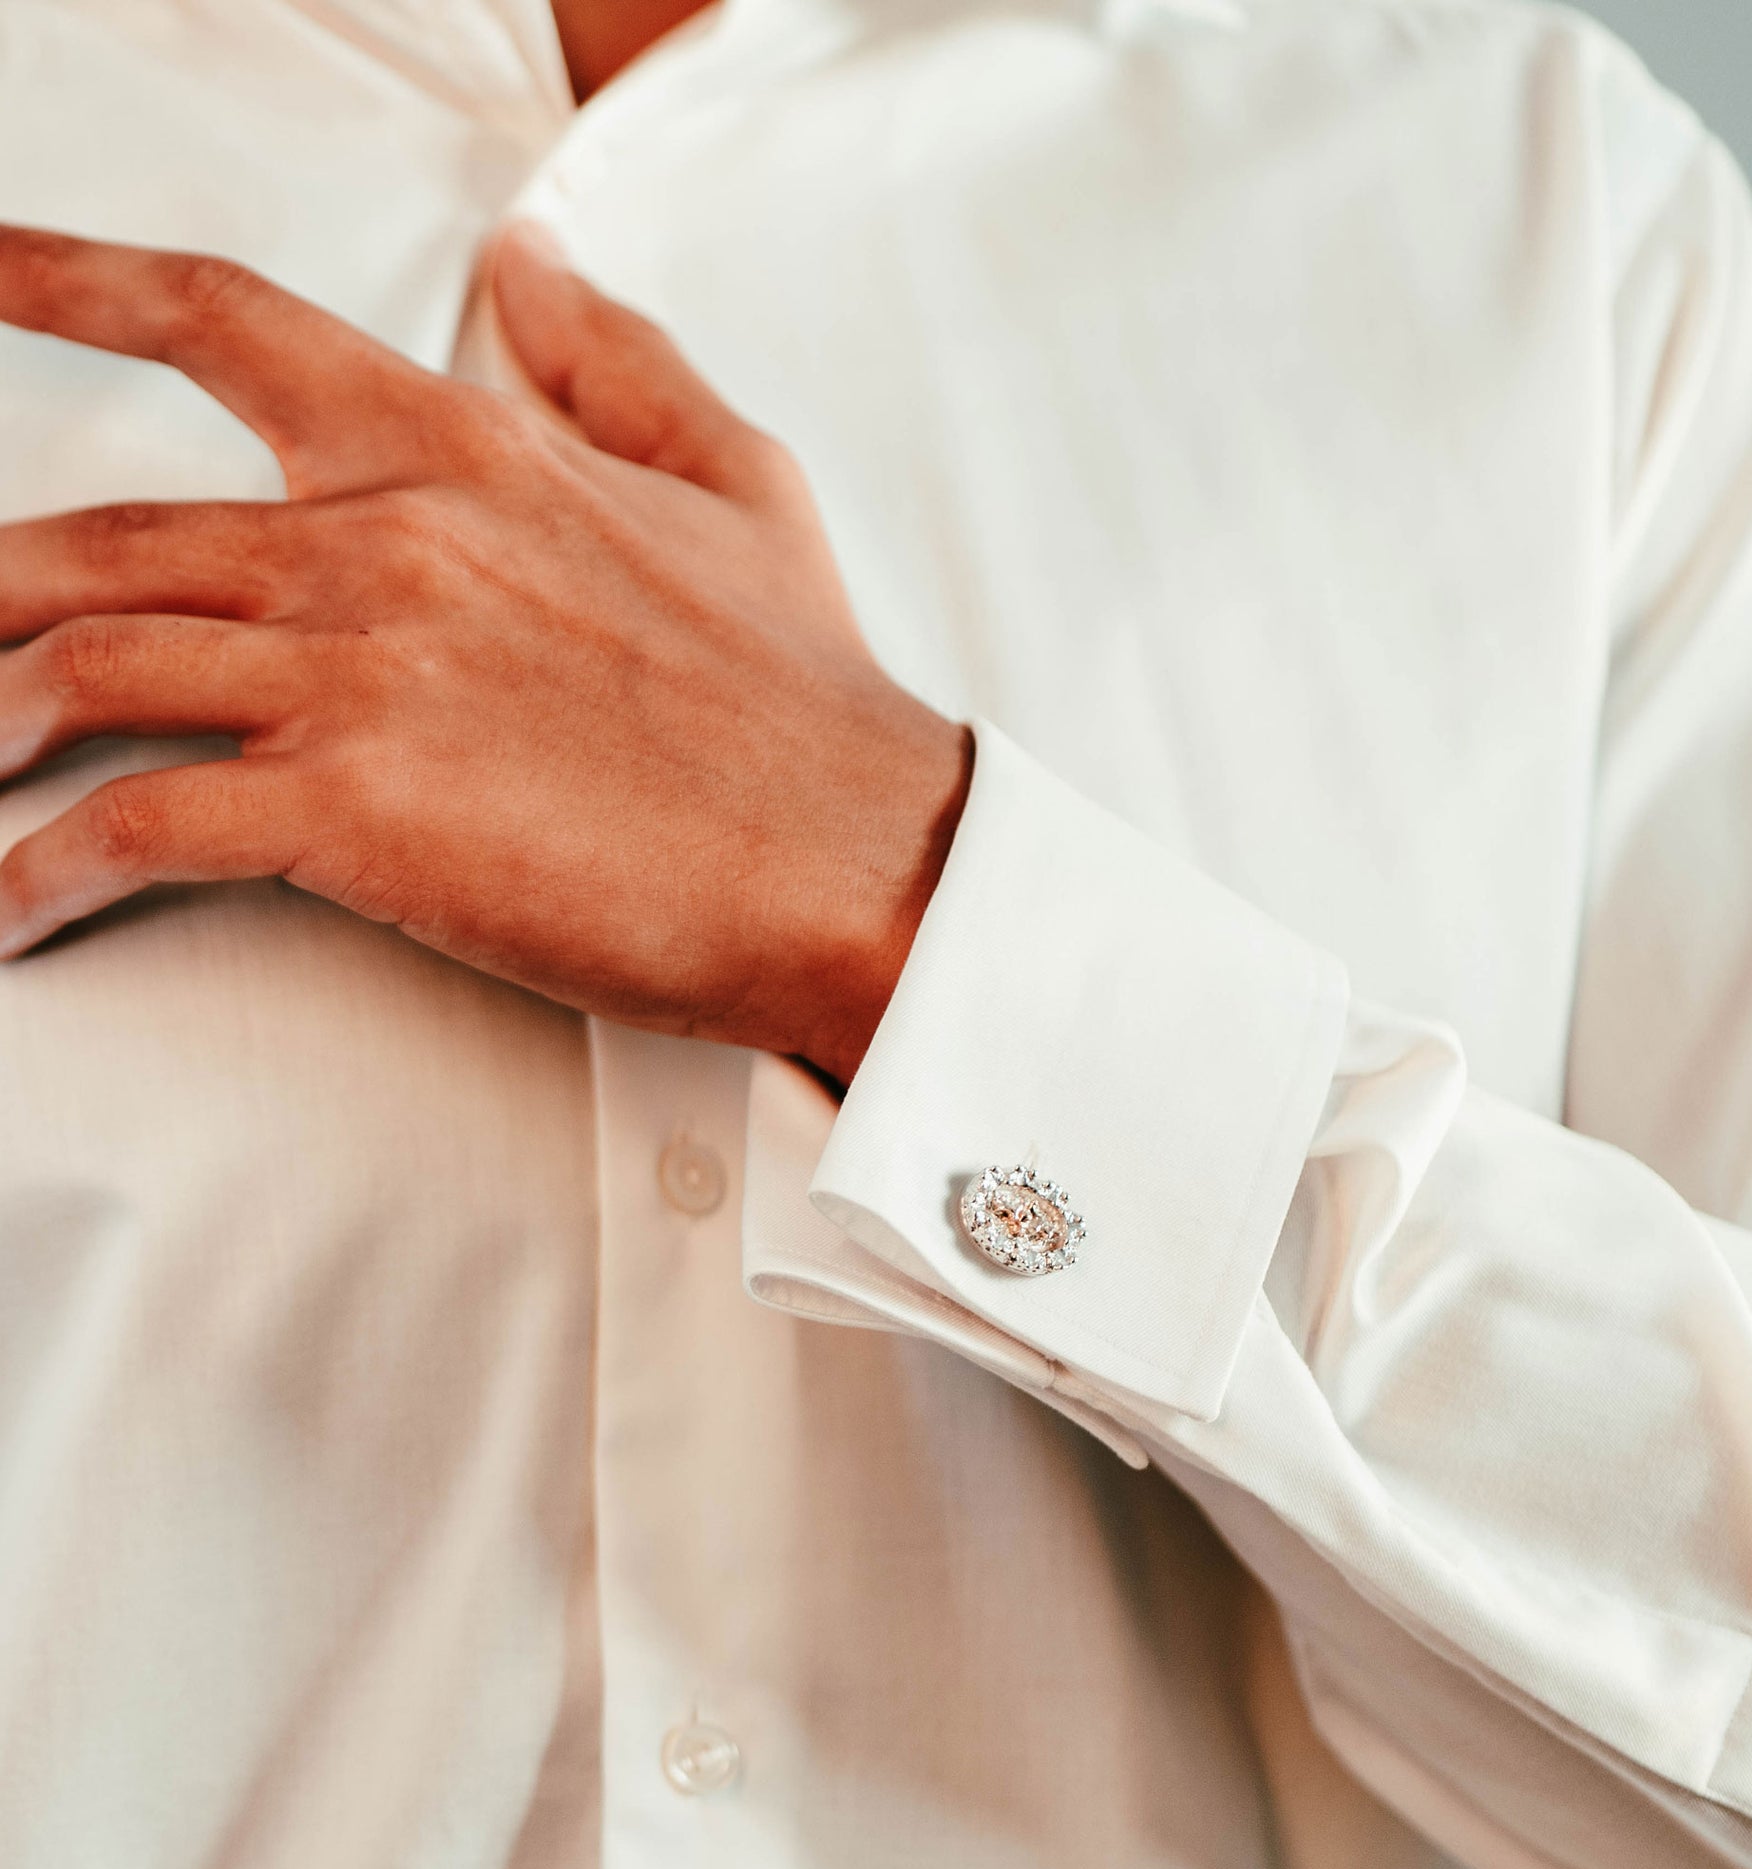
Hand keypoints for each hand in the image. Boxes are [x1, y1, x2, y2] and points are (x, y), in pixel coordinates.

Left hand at [0, 222, 971, 1082]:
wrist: (859, 855)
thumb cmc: (805, 696)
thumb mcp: (738, 487)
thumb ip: (621, 364)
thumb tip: (538, 266)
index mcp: (465, 453)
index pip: (225, 323)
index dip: (63, 280)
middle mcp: (387, 541)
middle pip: (101, 533)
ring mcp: (363, 671)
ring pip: (86, 660)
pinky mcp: (358, 808)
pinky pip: (135, 821)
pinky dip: (45, 870)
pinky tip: (11, 912)